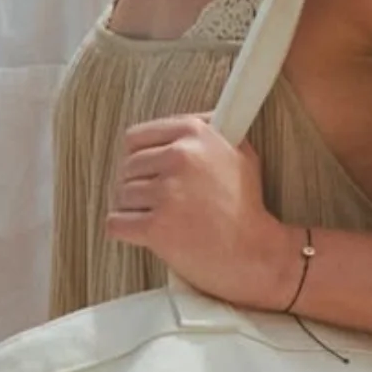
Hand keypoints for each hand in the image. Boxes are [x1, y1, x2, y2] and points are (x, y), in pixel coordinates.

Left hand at [106, 115, 291, 309]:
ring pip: (121, 195)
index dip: (139, 157)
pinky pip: (115, 223)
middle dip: (138, 185)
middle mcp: (179, 157)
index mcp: (194, 133)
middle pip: (127, 167)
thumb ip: (210, 131)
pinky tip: (147, 233)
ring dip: (134, 209)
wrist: (255, 252)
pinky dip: (126, 231)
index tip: (148, 171)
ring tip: (161, 218)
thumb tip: (192, 120)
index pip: (135, 137)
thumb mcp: (239, 152)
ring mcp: (167, 192)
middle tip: (160, 201)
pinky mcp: (156, 227)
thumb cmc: (246, 205)